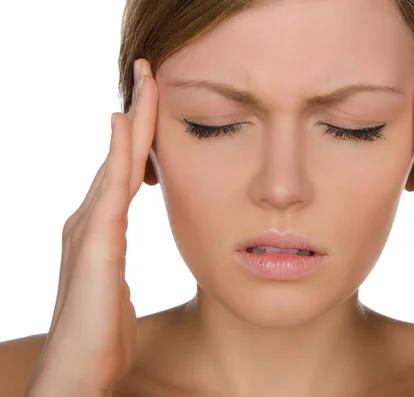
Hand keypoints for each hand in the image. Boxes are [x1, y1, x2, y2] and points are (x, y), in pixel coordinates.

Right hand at [26, 59, 156, 395]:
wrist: (79, 372)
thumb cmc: (100, 335)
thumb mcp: (114, 290)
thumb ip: (115, 266)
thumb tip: (118, 262)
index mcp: (101, 231)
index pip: (126, 173)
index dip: (139, 137)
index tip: (154, 102)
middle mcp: (91, 222)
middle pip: (120, 158)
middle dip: (136, 114)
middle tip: (148, 72)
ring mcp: (90, 230)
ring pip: (117, 163)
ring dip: (132, 120)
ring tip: (145, 81)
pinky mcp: (97, 246)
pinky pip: (112, 189)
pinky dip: (118, 153)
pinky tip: (125, 123)